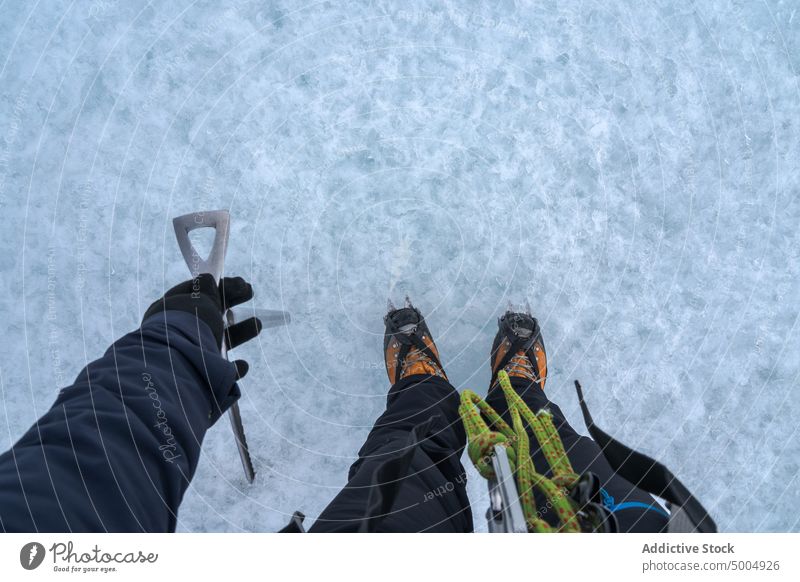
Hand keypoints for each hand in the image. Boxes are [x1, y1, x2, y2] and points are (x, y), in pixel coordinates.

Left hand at [143, 273, 261, 377]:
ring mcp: (187, 356)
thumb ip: (208, 290)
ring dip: (239, 333)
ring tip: (257, 324)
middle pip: (209, 317)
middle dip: (231, 306)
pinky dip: (233, 368)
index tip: (239, 283)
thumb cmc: (189, 326)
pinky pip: (219, 372)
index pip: (194, 293)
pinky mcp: (198, 378)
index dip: (218, 286)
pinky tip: (242, 364)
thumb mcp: (202, 300)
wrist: (179, 366)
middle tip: (250, 293)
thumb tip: (207, 278)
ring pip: (217, 343)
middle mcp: (177, 333)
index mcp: (171, 311)